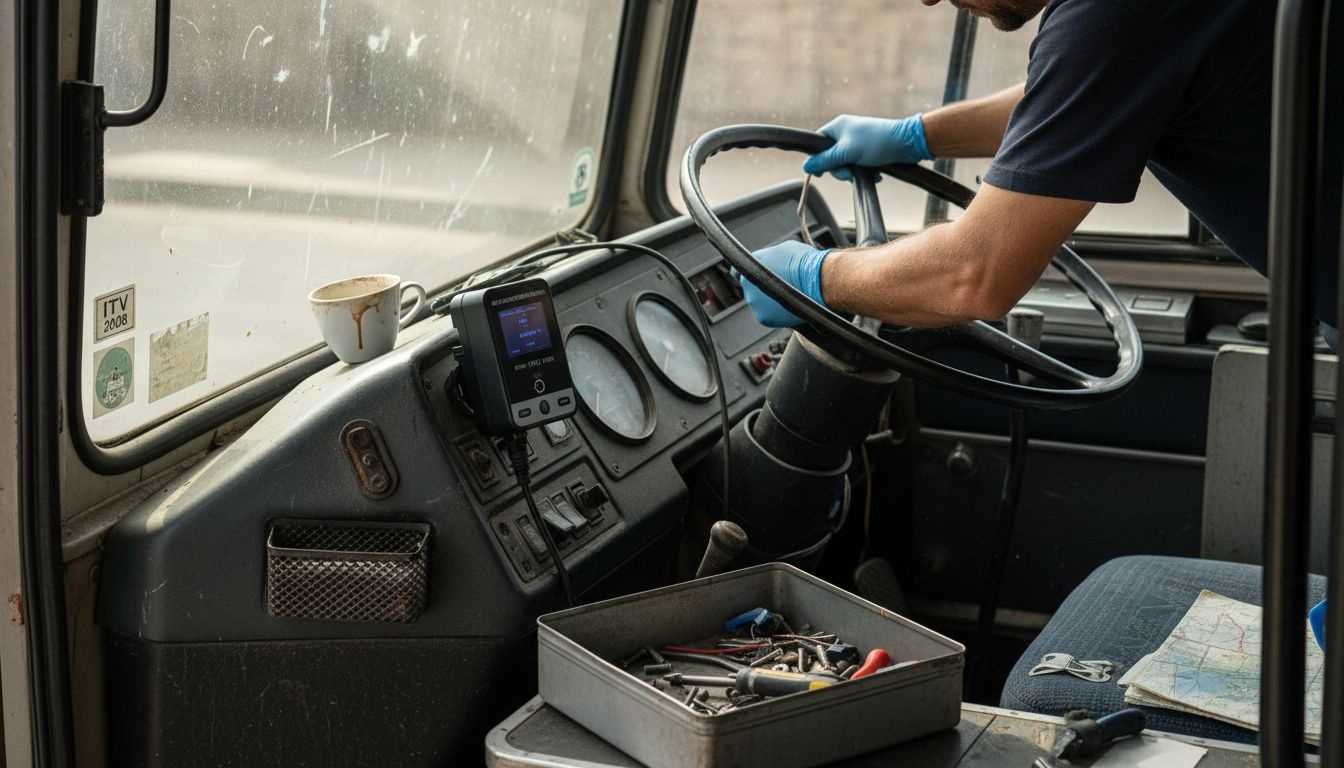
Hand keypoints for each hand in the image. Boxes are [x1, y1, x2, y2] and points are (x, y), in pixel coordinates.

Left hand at [737, 241, 832, 326]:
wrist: (817, 280)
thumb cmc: (805, 262)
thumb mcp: (783, 249)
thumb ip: (770, 257)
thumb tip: (770, 261)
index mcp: (751, 263)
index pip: (738, 270)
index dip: (747, 274)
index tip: (752, 278)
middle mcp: (748, 282)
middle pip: (752, 288)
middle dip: (763, 288)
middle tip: (782, 287)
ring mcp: (754, 301)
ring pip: (760, 303)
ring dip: (770, 301)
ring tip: (789, 297)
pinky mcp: (762, 317)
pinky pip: (768, 315)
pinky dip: (776, 313)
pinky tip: (789, 307)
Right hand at [803, 114, 932, 180]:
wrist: (908, 143)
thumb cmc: (877, 142)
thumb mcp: (846, 153)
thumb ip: (825, 160)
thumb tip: (806, 166)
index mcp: (838, 127)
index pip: (818, 143)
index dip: (818, 159)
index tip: (821, 172)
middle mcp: (846, 133)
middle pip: (831, 157)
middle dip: (840, 169)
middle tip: (850, 172)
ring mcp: (858, 142)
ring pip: (846, 164)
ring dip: (854, 172)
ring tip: (867, 171)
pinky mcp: (869, 152)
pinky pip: (859, 165)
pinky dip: (865, 171)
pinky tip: (875, 173)